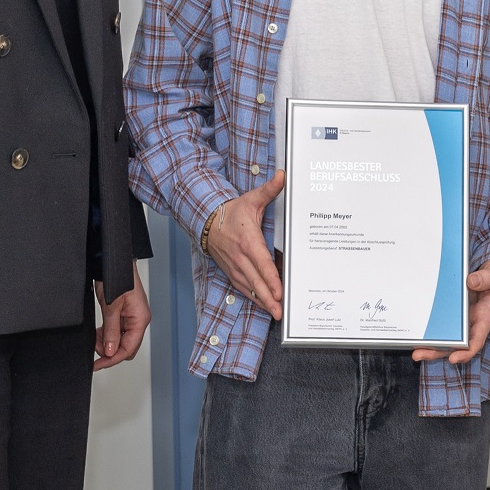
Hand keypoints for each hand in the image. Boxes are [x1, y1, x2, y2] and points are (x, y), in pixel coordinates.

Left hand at [93, 267, 151, 371]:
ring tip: (95, 338)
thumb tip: (110, 351)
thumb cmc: (118, 278)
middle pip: (126, 347)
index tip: (97, 365)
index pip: (128, 348)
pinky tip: (98, 332)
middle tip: (95, 349)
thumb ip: (112, 330)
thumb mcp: (112, 307)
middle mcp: (138, 320)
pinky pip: (116, 332)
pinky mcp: (123, 314)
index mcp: (140, 319)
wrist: (113, 262)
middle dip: (110, 351)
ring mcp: (131, 318)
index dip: (112, 359)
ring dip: (107, 343)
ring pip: (120, 341)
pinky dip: (106, 335)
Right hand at [208, 170, 286, 318]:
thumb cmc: (231, 212)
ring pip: (250, 287)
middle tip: (280, 311)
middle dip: (269, 297)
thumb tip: (283, 176)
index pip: (261, 262)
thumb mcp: (251, 198)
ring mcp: (234, 266)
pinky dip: (254, 298)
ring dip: (262, 301)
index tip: (279, 291)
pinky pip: (243, 287)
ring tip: (275, 313)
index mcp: (247, 240)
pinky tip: (264, 306)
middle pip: (256, 280)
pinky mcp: (231, 271)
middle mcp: (240, 257)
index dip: (270, 278)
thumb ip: (269, 189)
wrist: (206, 220)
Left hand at [414, 259, 489, 363]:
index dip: (466, 352)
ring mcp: (460, 316)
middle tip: (419, 354)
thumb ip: (488, 278)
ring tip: (414, 349)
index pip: (476, 339)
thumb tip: (472, 282)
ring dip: (429, 344)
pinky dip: (428, 326)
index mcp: (485, 316)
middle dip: (437, 351)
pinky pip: (439, 320)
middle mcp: (471, 320)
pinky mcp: (451, 308)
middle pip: (454, 343)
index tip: (454, 357)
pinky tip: (415, 330)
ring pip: (444, 335)